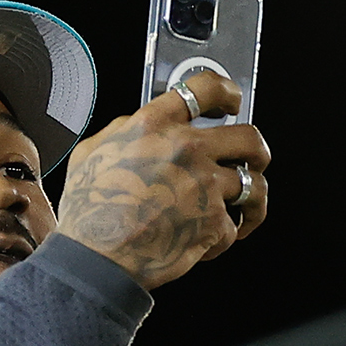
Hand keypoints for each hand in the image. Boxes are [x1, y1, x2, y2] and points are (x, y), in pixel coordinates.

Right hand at [53, 70, 269, 288]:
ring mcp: (205, 186)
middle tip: (252, 160)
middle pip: (249, 138)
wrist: (96, 257)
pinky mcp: (214, 222)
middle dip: (257, 151)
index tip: (232, 101)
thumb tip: (137, 125)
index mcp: (156, 126)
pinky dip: (223, 237)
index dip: (227, 92)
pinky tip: (208, 240)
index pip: (205, 89)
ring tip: (246, 208)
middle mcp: (188, 150)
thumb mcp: (92, 152)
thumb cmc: (89, 209)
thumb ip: (122, 130)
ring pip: (255, 185)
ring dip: (253, 198)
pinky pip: (234, 227)